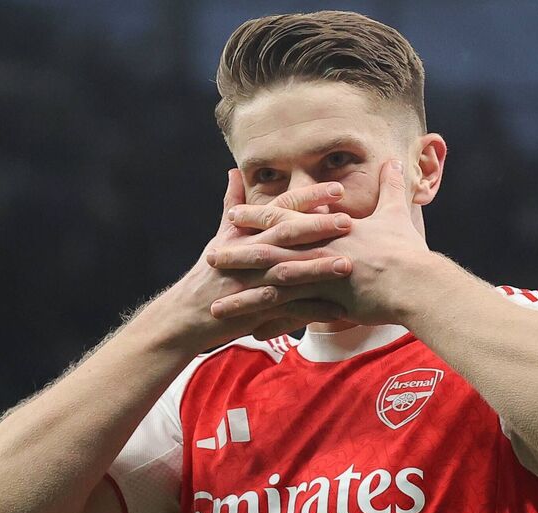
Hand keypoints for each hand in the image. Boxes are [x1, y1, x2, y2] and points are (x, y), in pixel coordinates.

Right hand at [153, 169, 356, 349]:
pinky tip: (339, 311)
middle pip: (285, 235)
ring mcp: (251, 282)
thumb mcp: (221, 237)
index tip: (337, 188)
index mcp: (245, 233)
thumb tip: (233, 172)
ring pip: (287, 271)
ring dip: (317, 269)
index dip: (307, 197)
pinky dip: (312, 311)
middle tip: (349, 221)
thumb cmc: (209, 274)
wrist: (188, 315)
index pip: (279, 207)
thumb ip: (232, 204)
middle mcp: (248, 253)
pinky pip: (288, 311)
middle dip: (317, 227)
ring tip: (347, 264)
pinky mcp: (255, 311)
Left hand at [207, 160, 431, 325]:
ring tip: (215, 304)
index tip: (232, 215)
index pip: (283, 219)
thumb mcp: (396, 213)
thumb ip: (390, 188)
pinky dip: (270, 323)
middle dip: (236, 254)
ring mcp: (317, 278)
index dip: (256, 217)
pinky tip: (250, 333)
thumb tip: (394, 161)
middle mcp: (315, 251)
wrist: (416, 282)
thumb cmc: (406, 250)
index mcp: (325, 230)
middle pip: (266, 251)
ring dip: (242, 295)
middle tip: (209, 255)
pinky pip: (291, 316)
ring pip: (270, 286)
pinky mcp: (325, 304)